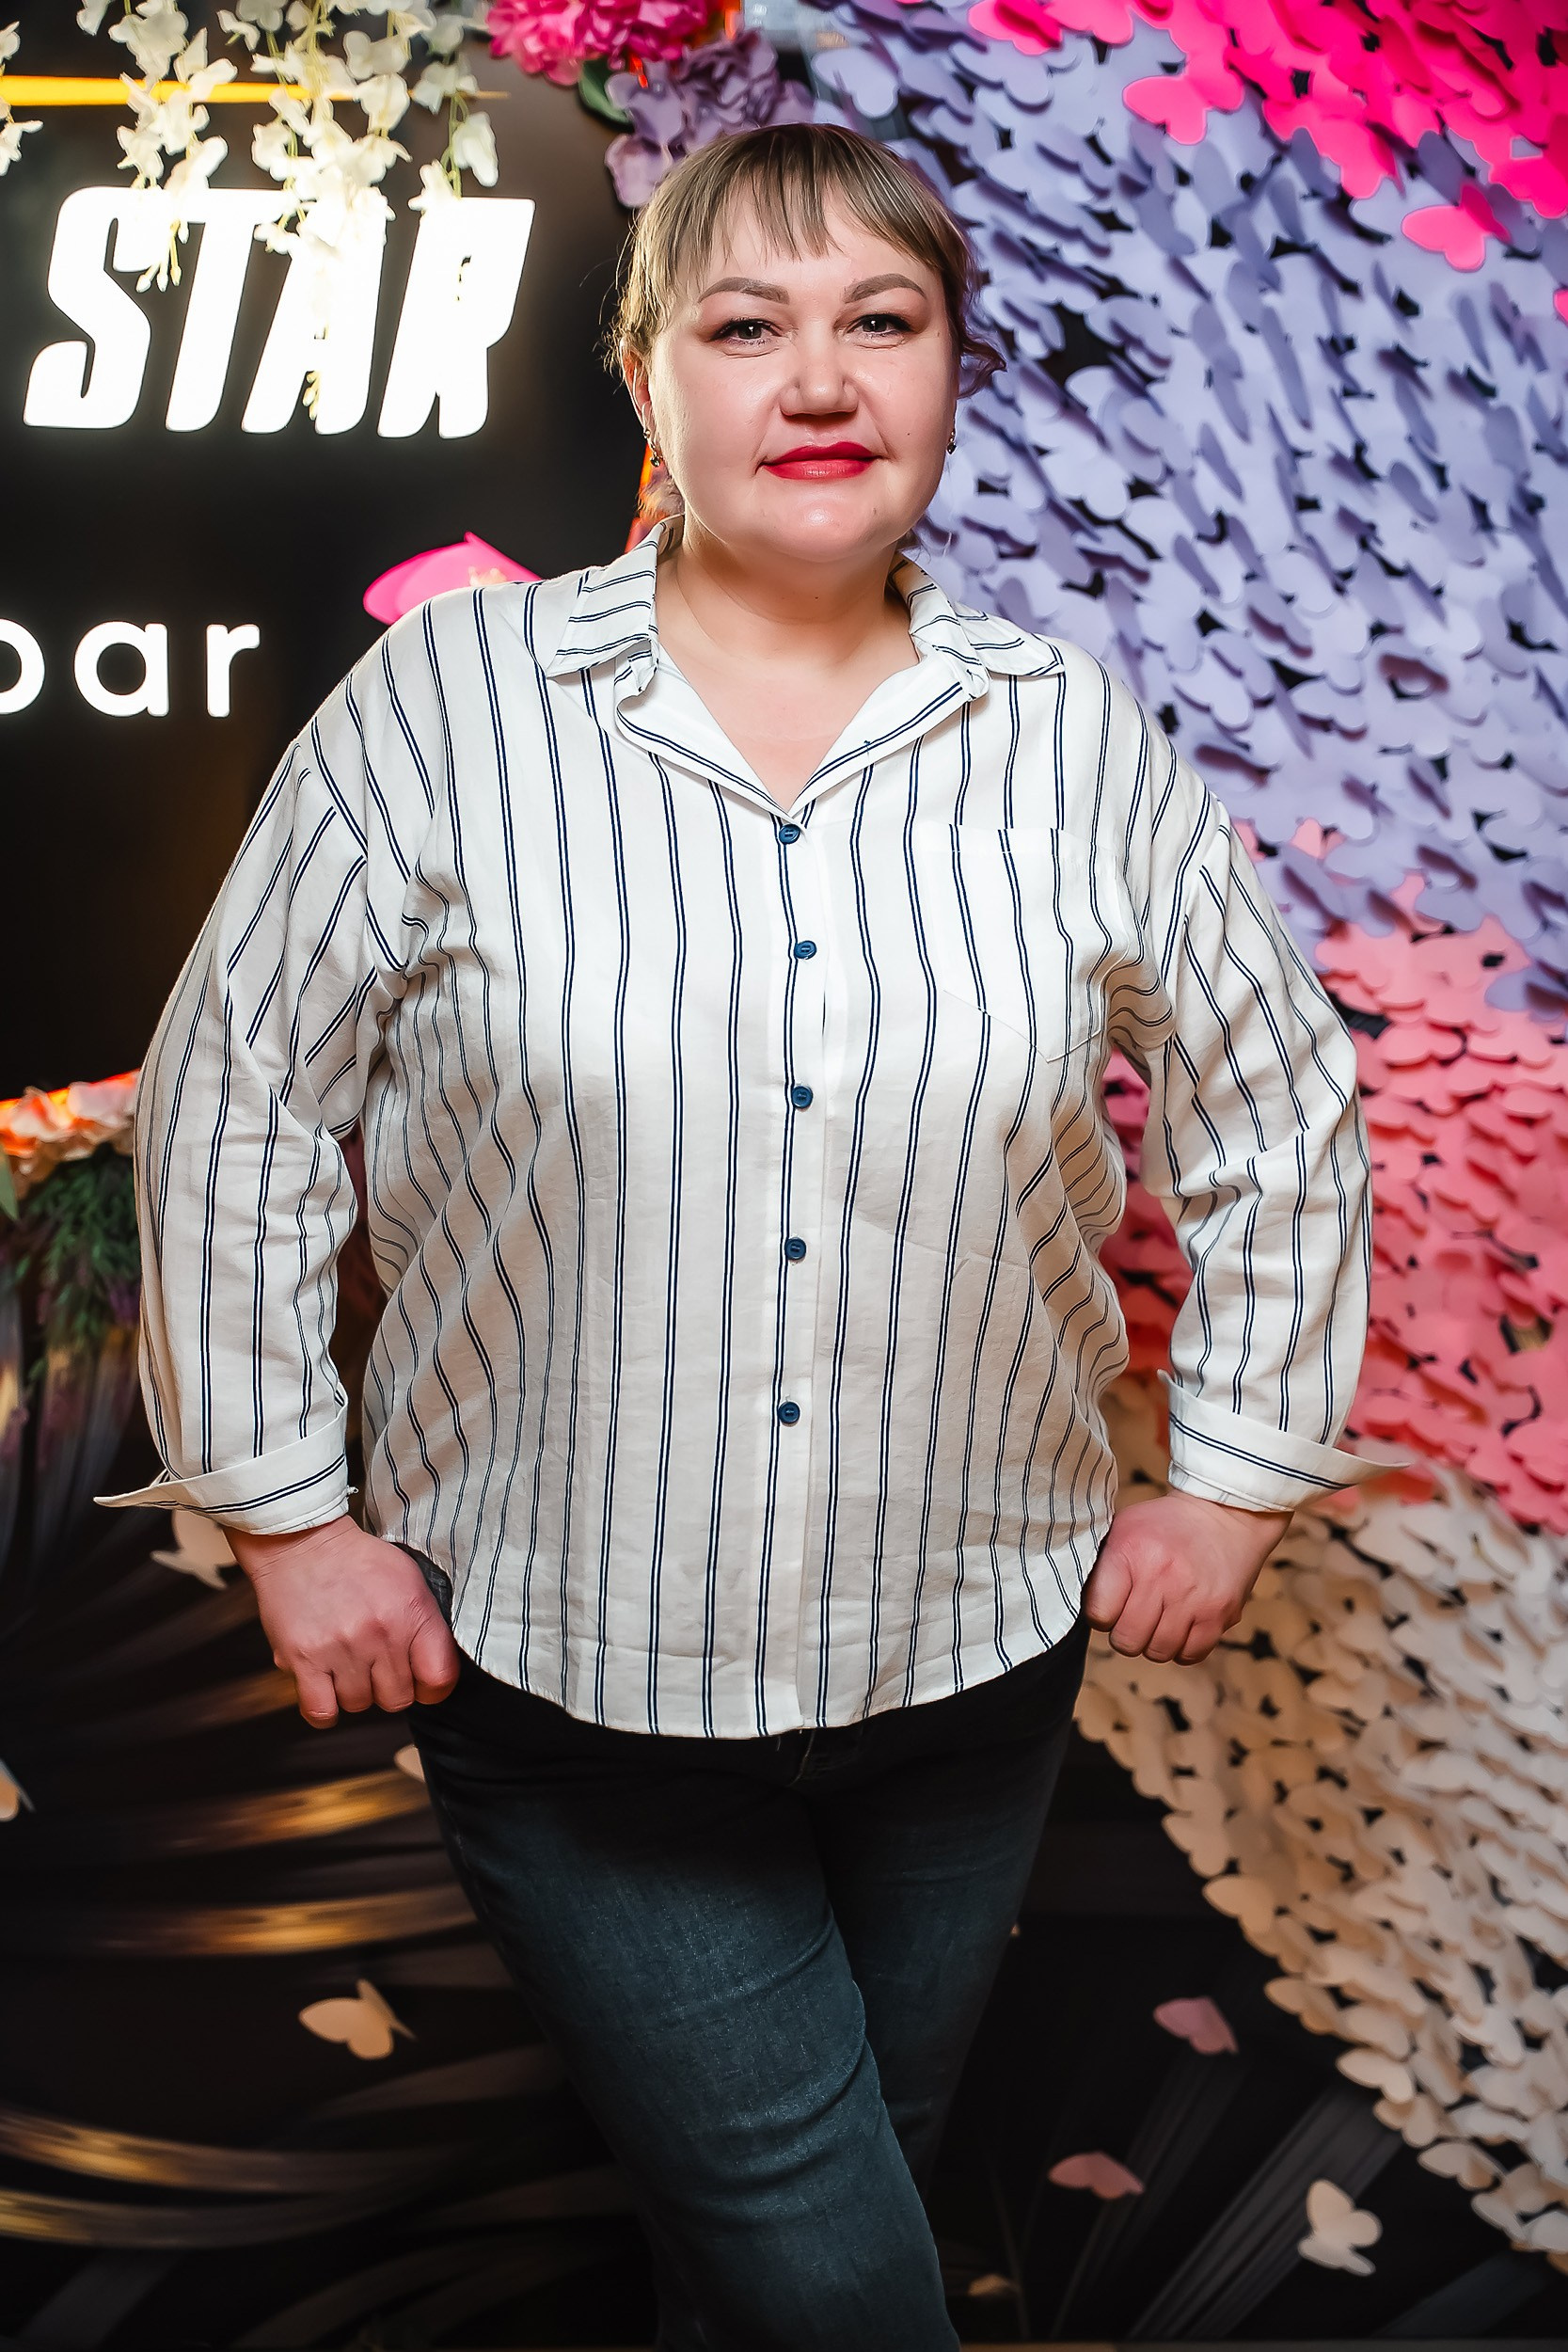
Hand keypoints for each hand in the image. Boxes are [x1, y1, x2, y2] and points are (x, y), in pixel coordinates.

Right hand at [227, 1515, 461, 1727]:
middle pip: (397, 1699)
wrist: (303, 1542)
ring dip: (353, 1692)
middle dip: (387, 1688)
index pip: (439, 1678)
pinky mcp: (303, 1658)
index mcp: (412, 1613)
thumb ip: (425, 1622)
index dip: (432, 1688)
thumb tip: (432, 1664)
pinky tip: (325, 1690)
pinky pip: (321, 1711)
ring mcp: (341, 1648)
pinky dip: (324, 1709)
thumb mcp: (409, 1579)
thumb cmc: (356, 1560)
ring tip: (345, 1665)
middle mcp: (380, 1634)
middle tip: (375, 1667)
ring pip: (359, 1705)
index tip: (421, 1683)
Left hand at [1081, 1489, 1290, 1663]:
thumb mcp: (1124, 1529)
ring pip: (1158, 1652)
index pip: (1098, 1613)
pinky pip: (1190, 1655)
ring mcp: (1193, 1599)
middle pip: (1127, 1640)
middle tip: (1133, 1616)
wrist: (1223, 1514)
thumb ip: (1100, 1565)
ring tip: (1158, 1619)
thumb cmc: (1164, 1525)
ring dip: (1154, 1642)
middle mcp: (1162, 1577)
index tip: (1108, 1605)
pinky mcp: (1220, 1614)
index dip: (1100, 1614)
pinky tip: (1180, 1626)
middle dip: (1125, 1633)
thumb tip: (1076, 1602)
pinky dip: (1182, 1648)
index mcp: (1131, 1552)